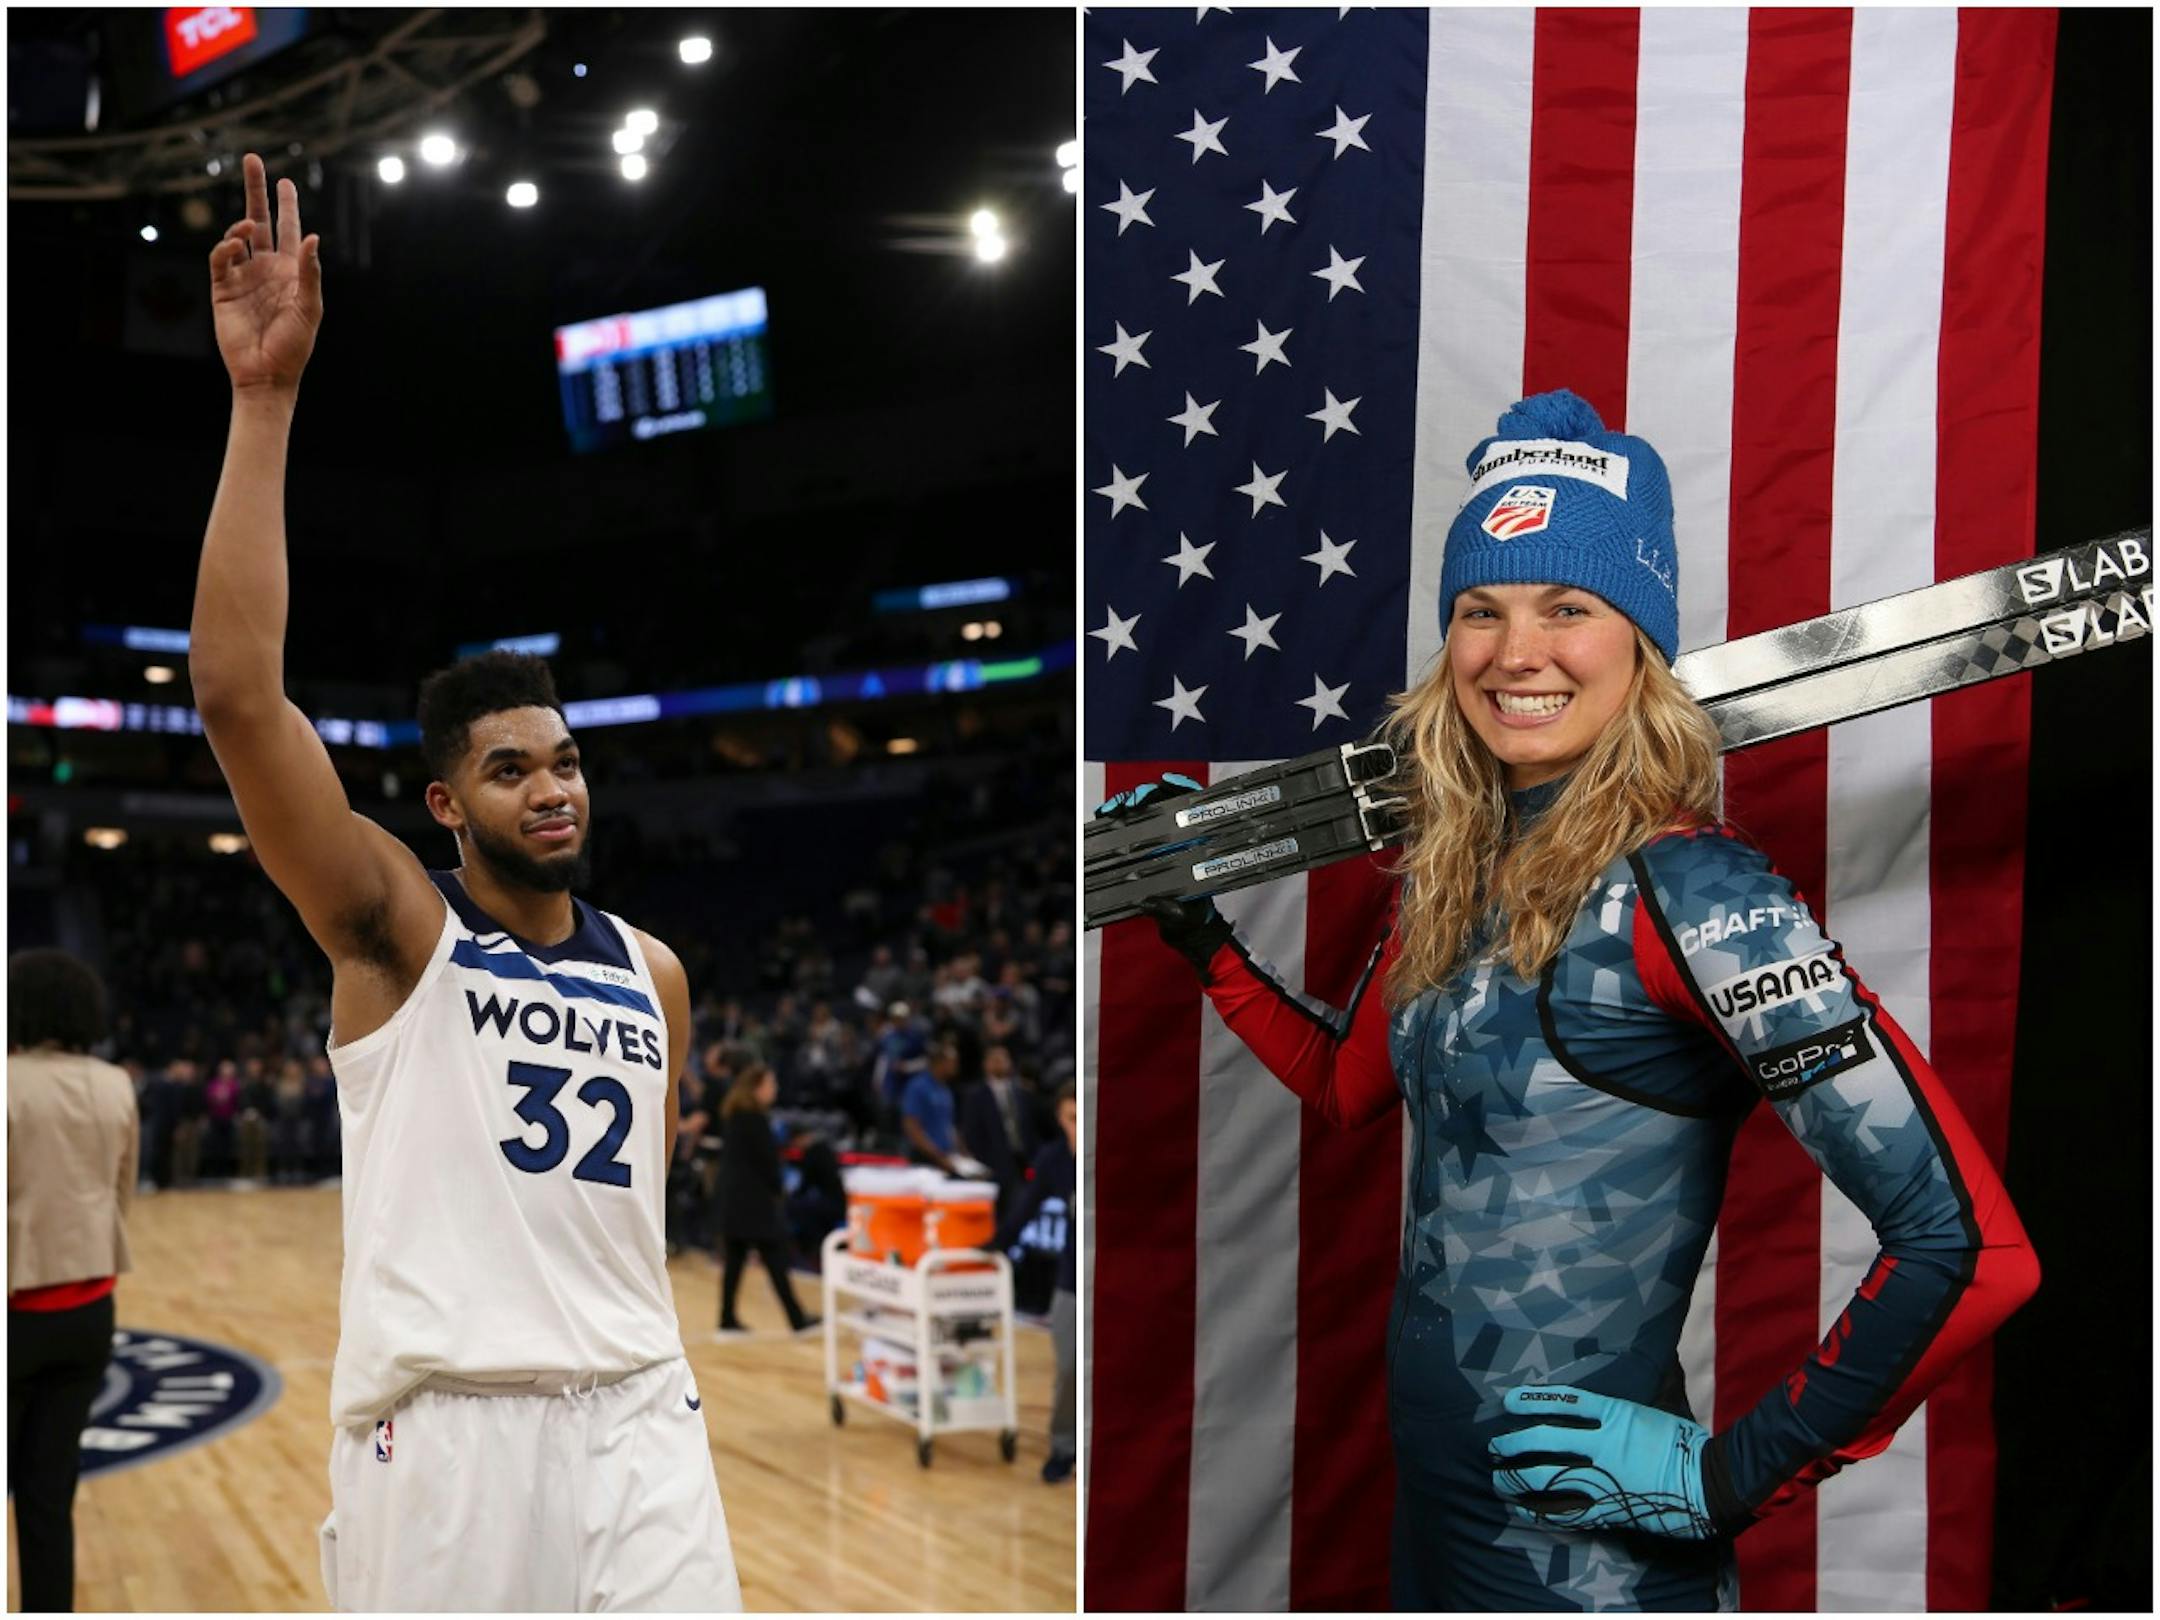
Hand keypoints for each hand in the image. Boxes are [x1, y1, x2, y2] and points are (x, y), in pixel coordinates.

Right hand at [208, 153, 322, 392]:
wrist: (267, 375)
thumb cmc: (294, 347)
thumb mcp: (310, 309)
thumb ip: (310, 273)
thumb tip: (313, 237)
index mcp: (291, 272)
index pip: (288, 229)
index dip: (286, 205)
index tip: (284, 180)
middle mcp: (266, 269)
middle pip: (258, 220)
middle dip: (256, 190)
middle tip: (251, 160)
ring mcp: (243, 277)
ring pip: (237, 235)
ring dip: (240, 223)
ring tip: (247, 225)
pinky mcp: (223, 288)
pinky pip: (220, 259)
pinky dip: (225, 247)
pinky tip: (234, 245)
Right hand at [1094, 775, 1231, 974]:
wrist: (1185, 928)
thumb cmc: (1191, 917)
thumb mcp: (1183, 915)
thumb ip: (1170, 910)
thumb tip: (1152, 904)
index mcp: (1196, 846)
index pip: (1191, 807)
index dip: (1180, 788)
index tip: (1166, 782)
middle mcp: (1179, 839)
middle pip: (1162, 803)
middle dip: (1144, 795)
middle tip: (1129, 803)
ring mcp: (1160, 844)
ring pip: (1142, 813)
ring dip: (1126, 804)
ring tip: (1112, 809)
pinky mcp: (1142, 852)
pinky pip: (1128, 830)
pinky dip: (1116, 820)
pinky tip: (1105, 815)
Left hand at [1488, 1385, 1717, 1540]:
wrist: (1713, 1483)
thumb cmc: (1689, 1445)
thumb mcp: (1658, 1410)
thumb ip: (1631, 1404)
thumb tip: (1627, 1386)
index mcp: (1617, 1414)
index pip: (1564, 1401)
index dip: (1533, 1399)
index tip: (1508, 1401)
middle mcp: (1603, 1444)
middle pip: (1545, 1439)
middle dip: (1513, 1442)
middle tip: (1493, 1446)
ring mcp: (1605, 1478)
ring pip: (1548, 1477)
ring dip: (1517, 1477)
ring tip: (1497, 1478)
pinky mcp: (1611, 1508)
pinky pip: (1567, 1511)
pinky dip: (1540, 1510)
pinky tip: (1522, 1508)